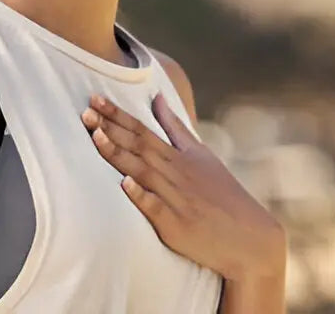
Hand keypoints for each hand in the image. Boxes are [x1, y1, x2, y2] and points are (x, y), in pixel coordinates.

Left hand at [80, 93, 286, 280]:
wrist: (248, 236)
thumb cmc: (221, 193)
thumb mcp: (201, 154)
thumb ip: (175, 127)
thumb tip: (157, 98)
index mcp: (180, 156)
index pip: (144, 130)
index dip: (118, 114)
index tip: (95, 98)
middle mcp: (176, 173)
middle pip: (139, 146)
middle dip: (111, 127)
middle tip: (85, 110)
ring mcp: (176, 198)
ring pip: (143, 171)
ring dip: (118, 154)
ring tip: (96, 137)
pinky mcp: (177, 225)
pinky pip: (157, 208)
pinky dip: (141, 196)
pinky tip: (124, 184)